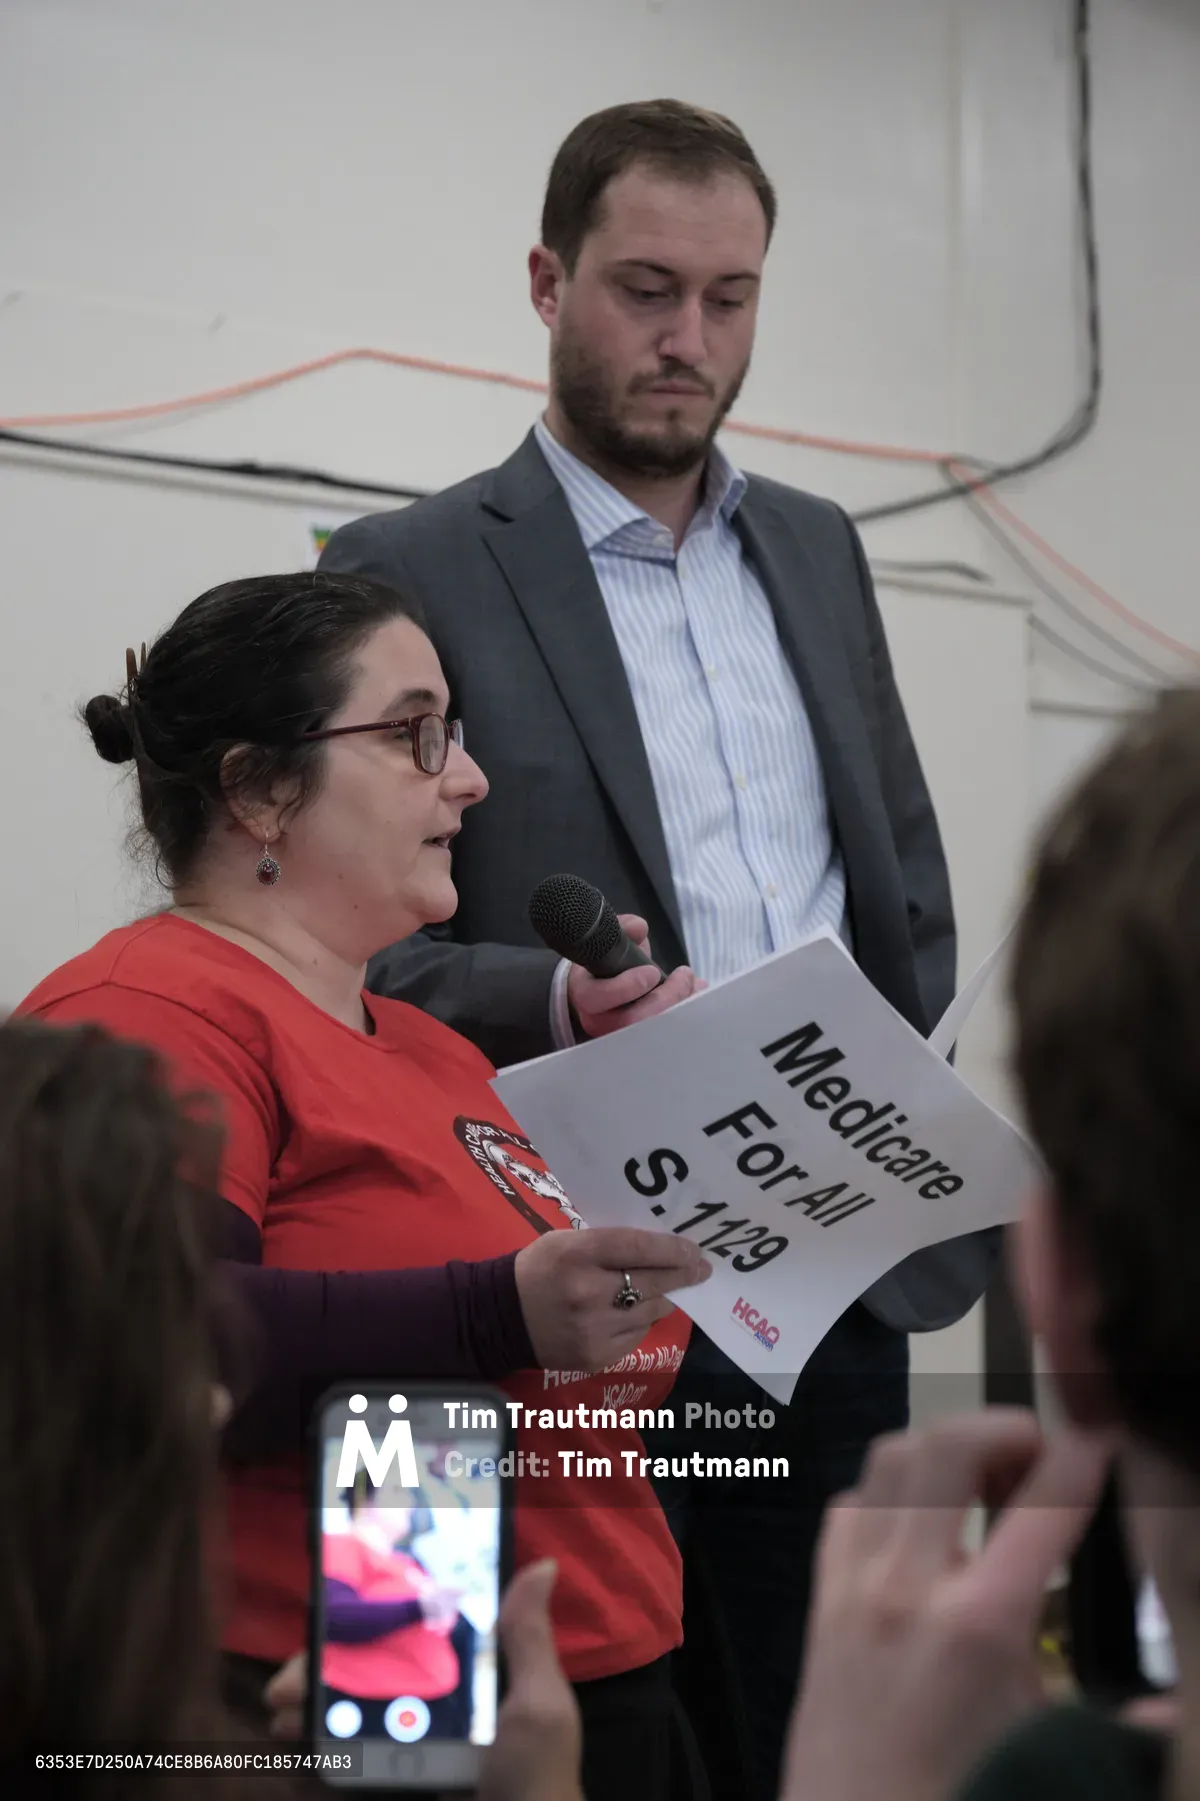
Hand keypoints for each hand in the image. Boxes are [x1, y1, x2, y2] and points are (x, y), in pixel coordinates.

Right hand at [265, 1565, 583, 1800]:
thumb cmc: (533, 1774)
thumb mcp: (536, 1703)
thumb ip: (527, 1640)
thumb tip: (542, 1564)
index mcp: (466, 1674)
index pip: (410, 1633)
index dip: (368, 1623)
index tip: (327, 1613)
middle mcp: (434, 1702)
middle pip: (368, 1671)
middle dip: (321, 1670)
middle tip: (283, 1684)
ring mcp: (410, 1745)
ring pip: (350, 1715)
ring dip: (309, 1711)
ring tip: (280, 1717)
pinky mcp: (393, 1780)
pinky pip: (350, 1761)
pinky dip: (319, 1754)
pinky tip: (295, 1751)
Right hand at [514, 1225, 710, 1370]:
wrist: (501, 1317)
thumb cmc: (539, 1269)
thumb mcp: (567, 1241)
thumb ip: (610, 1244)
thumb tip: (660, 1248)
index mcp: (578, 1255)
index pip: (638, 1248)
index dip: (672, 1248)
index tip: (695, 1249)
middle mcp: (589, 1294)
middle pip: (652, 1283)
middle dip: (683, 1274)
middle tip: (701, 1269)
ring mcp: (594, 1330)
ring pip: (650, 1311)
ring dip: (662, 1298)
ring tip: (669, 1288)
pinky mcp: (597, 1357)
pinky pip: (636, 1335)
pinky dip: (640, 1321)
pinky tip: (631, 1312)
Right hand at [567, 915, 702, 1038]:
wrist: (604, 989)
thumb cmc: (607, 965)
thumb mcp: (612, 942)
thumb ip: (623, 930)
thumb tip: (638, 928)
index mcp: (585, 993)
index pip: (595, 998)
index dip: (626, 987)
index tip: (652, 971)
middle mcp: (597, 1020)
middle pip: (630, 1021)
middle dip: (665, 998)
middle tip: (684, 977)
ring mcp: (618, 1036)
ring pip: (651, 1033)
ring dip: (680, 1007)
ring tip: (696, 985)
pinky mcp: (641, 1041)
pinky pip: (664, 1035)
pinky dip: (686, 1014)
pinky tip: (697, 995)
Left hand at [779, 1410, 1112, 1800]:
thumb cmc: (958, 1800)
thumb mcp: (1043, 1748)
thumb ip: (1109, 1718)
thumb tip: (1166, 1712)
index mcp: (979, 1627)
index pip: (1041, 1507)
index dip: (1081, 1460)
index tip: (1102, 1443)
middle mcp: (909, 1586)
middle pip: (950, 1446)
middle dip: (1006, 1430)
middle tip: (1040, 1458)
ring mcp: (854, 1584)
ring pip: (893, 1457)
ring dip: (947, 1448)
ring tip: (988, 1481)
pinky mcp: (820, 1596)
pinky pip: (851, 1503)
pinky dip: (891, 1491)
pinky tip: (924, 1526)